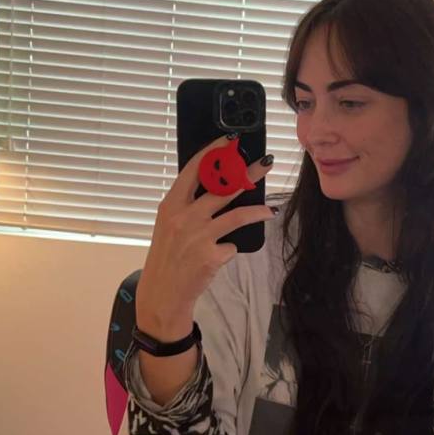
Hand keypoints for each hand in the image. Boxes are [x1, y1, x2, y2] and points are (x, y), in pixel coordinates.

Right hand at [136, 134, 274, 329]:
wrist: (163, 294)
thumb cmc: (167, 258)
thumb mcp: (168, 226)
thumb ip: (186, 207)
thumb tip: (217, 188)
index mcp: (171, 205)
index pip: (194, 169)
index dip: (214, 152)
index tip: (231, 141)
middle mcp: (185, 217)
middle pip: (223, 187)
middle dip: (248, 172)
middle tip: (266, 162)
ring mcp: (199, 236)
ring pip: (237, 215)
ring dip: (257, 211)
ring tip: (270, 209)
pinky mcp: (211, 256)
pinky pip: (231, 245)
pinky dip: (230, 248)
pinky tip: (221, 254)